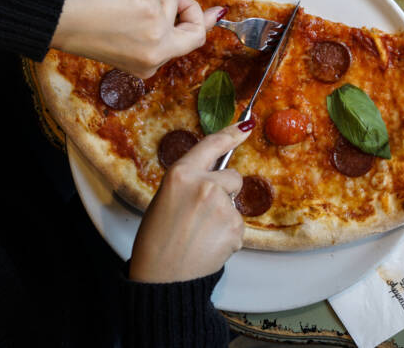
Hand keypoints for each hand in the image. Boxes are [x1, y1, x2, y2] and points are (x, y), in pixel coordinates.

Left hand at [51, 0, 222, 77]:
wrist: (58, 18)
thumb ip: (163, 27)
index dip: (199, 22)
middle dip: (181, 4)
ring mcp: (157, 36)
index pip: (190, 43)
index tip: (213, 12)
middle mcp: (155, 56)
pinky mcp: (152, 13)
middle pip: (192, 25)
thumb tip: (207, 14)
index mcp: (147, 65)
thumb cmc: (80, 26)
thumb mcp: (127, 34)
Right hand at [129, 123, 252, 282]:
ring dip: (224, 218)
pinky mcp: (234, 228)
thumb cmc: (156, 241)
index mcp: (181, 174)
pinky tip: (208, 246)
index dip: (232, 133)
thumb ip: (190, 182)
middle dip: (226, 192)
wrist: (161, 279)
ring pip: (235, 205)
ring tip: (200, 235)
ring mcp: (221, 206)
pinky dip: (228, 236)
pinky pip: (237, 227)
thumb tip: (214, 175)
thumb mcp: (165, 199)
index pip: (212, 145)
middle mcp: (204, 185)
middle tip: (202, 215)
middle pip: (233, 178)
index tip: (246, 125)